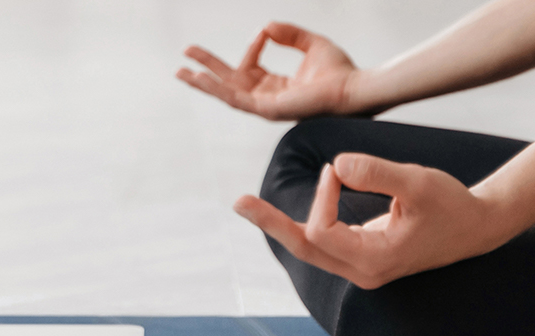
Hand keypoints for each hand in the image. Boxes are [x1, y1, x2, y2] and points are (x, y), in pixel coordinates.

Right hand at [177, 22, 363, 120]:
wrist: (354, 88)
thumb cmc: (341, 71)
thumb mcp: (312, 44)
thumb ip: (289, 34)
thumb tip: (265, 27)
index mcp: (278, 87)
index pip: (251, 68)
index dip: (252, 48)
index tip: (262, 32)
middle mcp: (269, 99)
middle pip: (229, 83)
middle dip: (206, 68)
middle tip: (185, 54)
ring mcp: (267, 107)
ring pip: (226, 94)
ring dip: (203, 82)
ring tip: (180, 71)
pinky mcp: (269, 110)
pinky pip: (236, 99)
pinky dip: (216, 89)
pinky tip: (199, 79)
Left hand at [233, 153, 507, 289]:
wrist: (477, 227)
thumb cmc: (451, 204)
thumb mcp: (416, 183)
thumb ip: (376, 172)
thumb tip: (336, 165)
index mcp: (374, 260)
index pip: (324, 230)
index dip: (324, 193)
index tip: (340, 169)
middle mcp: (363, 271)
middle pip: (304, 248)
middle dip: (271, 223)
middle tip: (238, 201)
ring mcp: (362, 268)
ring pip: (310, 247)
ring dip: (280, 224)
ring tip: (246, 205)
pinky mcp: (364, 256)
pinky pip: (324, 242)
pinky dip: (303, 222)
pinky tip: (277, 212)